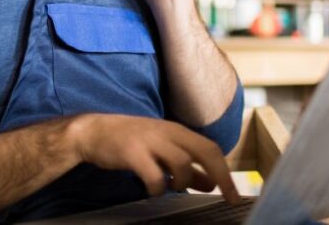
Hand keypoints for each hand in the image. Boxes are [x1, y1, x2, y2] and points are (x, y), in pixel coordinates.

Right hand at [68, 113, 240, 203]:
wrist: (93, 131)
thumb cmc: (131, 142)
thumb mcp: (162, 151)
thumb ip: (187, 169)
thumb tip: (211, 184)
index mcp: (178, 131)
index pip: (211, 148)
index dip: (226, 172)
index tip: (235, 195)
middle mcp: (168, 132)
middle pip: (206, 151)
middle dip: (221, 176)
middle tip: (228, 198)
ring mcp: (150, 140)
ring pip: (183, 163)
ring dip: (182, 182)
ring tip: (170, 187)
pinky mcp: (132, 152)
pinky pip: (154, 175)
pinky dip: (158, 188)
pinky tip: (151, 189)